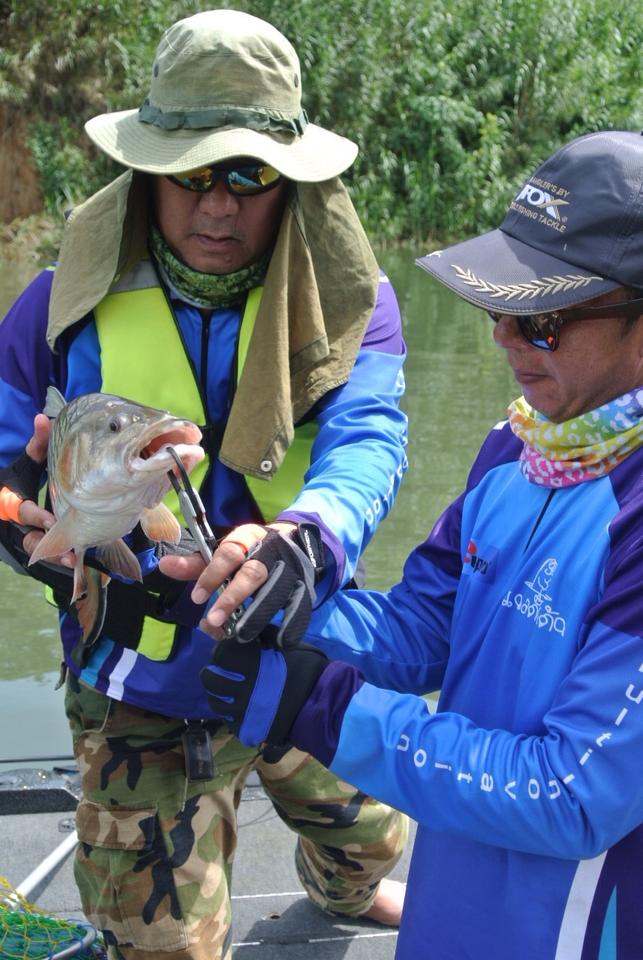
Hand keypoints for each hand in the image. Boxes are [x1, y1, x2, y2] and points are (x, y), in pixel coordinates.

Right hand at [0, 415, 73, 564]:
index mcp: (11, 502)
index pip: (22, 511)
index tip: (51, 520)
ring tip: (72, 561)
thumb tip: (45, 418)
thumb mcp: (25, 463)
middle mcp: (15, 524)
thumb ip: (36, 444)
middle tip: (66, 551)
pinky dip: (58, 560)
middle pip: (28, 539)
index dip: (36, 516)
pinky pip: (46, 556)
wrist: (5, 499)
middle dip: (45, 545)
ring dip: (54, 557)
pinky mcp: (35, 545)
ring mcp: (23, 537)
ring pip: (37, 552)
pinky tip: (76, 562)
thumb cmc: (18, 480)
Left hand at [160, 521, 323, 645]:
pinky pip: (300, 607)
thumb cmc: (249, 551)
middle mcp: (269, 553)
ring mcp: (289, 570)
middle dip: (232, 598)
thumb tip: (164, 565)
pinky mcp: (304, 587)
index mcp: (246, 539)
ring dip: (255, 616)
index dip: (212, 575)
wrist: (293, 541)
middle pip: (252, 574)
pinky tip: (280, 640)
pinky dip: (292, 625)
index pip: (228, 553)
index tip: (196, 598)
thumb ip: (196, 563)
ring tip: (238, 634)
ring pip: (274, 592)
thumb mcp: (224, 551)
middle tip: (212, 620)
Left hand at [200, 632, 328, 746]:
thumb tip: (243, 630)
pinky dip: (230, 711)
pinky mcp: (246, 730)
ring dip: (218, 692)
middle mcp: (243, 690)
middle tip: (224, 669)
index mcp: (253, 666)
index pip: (220, 654)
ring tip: (230, 688)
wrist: (322, 704)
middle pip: (210, 678)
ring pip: (214, 701)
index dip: (223, 650)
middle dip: (213, 670)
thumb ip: (263, 637)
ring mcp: (244, 713)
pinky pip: (227, 719)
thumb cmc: (307, 670)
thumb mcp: (287, 645)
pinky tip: (241, 705)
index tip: (230, 650)